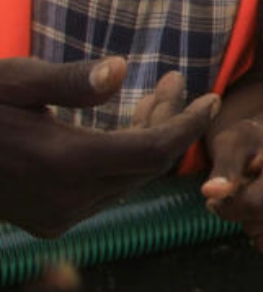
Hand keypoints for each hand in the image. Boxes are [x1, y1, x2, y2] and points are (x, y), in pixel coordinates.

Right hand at [0, 58, 217, 236]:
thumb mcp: (12, 79)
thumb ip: (69, 81)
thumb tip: (121, 70)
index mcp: (61, 161)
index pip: (154, 150)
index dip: (190, 124)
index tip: (213, 96)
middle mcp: (66, 197)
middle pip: (147, 164)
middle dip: (171, 122)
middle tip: (176, 81)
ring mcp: (57, 215)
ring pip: (129, 179)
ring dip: (149, 138)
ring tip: (156, 94)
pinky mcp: (48, 221)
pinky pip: (107, 190)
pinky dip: (125, 157)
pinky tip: (126, 123)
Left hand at [202, 117, 262, 261]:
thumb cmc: (248, 142)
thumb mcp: (231, 145)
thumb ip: (222, 169)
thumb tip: (210, 192)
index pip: (254, 207)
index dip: (226, 207)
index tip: (215, 194)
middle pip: (258, 227)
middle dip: (239, 215)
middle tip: (242, 190)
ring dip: (251, 226)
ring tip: (256, 198)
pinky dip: (262, 238)